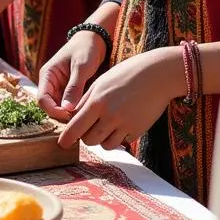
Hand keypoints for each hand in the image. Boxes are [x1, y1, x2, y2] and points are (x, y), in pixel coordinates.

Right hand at [37, 31, 107, 122]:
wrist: (94, 40)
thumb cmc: (86, 49)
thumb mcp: (81, 67)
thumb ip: (74, 87)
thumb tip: (67, 109)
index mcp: (47, 75)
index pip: (42, 99)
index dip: (54, 110)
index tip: (70, 115)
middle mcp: (49, 82)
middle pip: (49, 106)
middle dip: (61, 114)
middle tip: (78, 118)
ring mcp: (58, 87)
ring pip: (58, 107)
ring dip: (67, 114)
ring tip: (83, 116)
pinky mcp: (67, 90)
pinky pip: (67, 104)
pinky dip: (73, 110)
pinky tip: (85, 111)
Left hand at [57, 48, 182, 150]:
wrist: (157, 74)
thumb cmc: (126, 74)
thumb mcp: (101, 83)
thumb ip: (86, 100)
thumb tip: (73, 118)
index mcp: (97, 101)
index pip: (75, 127)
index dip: (67, 138)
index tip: (62, 144)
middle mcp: (110, 115)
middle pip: (89, 140)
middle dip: (86, 137)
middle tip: (89, 128)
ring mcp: (125, 125)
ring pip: (105, 145)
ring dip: (102, 139)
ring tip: (107, 125)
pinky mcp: (138, 130)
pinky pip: (122, 142)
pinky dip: (119, 136)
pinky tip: (123, 122)